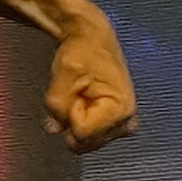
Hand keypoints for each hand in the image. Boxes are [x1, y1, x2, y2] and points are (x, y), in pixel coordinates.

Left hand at [43, 12, 135, 152]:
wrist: (93, 38)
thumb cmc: (83, 51)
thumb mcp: (63, 75)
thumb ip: (56, 106)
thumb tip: (55, 128)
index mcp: (120, 108)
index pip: (81, 133)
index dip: (70, 114)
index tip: (77, 92)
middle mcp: (126, 120)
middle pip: (84, 141)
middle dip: (72, 120)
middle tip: (77, 94)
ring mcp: (123, 124)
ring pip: (84, 141)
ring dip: (76, 120)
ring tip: (82, 96)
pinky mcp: (117, 124)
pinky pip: (89, 136)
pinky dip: (81, 122)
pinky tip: (86, 103)